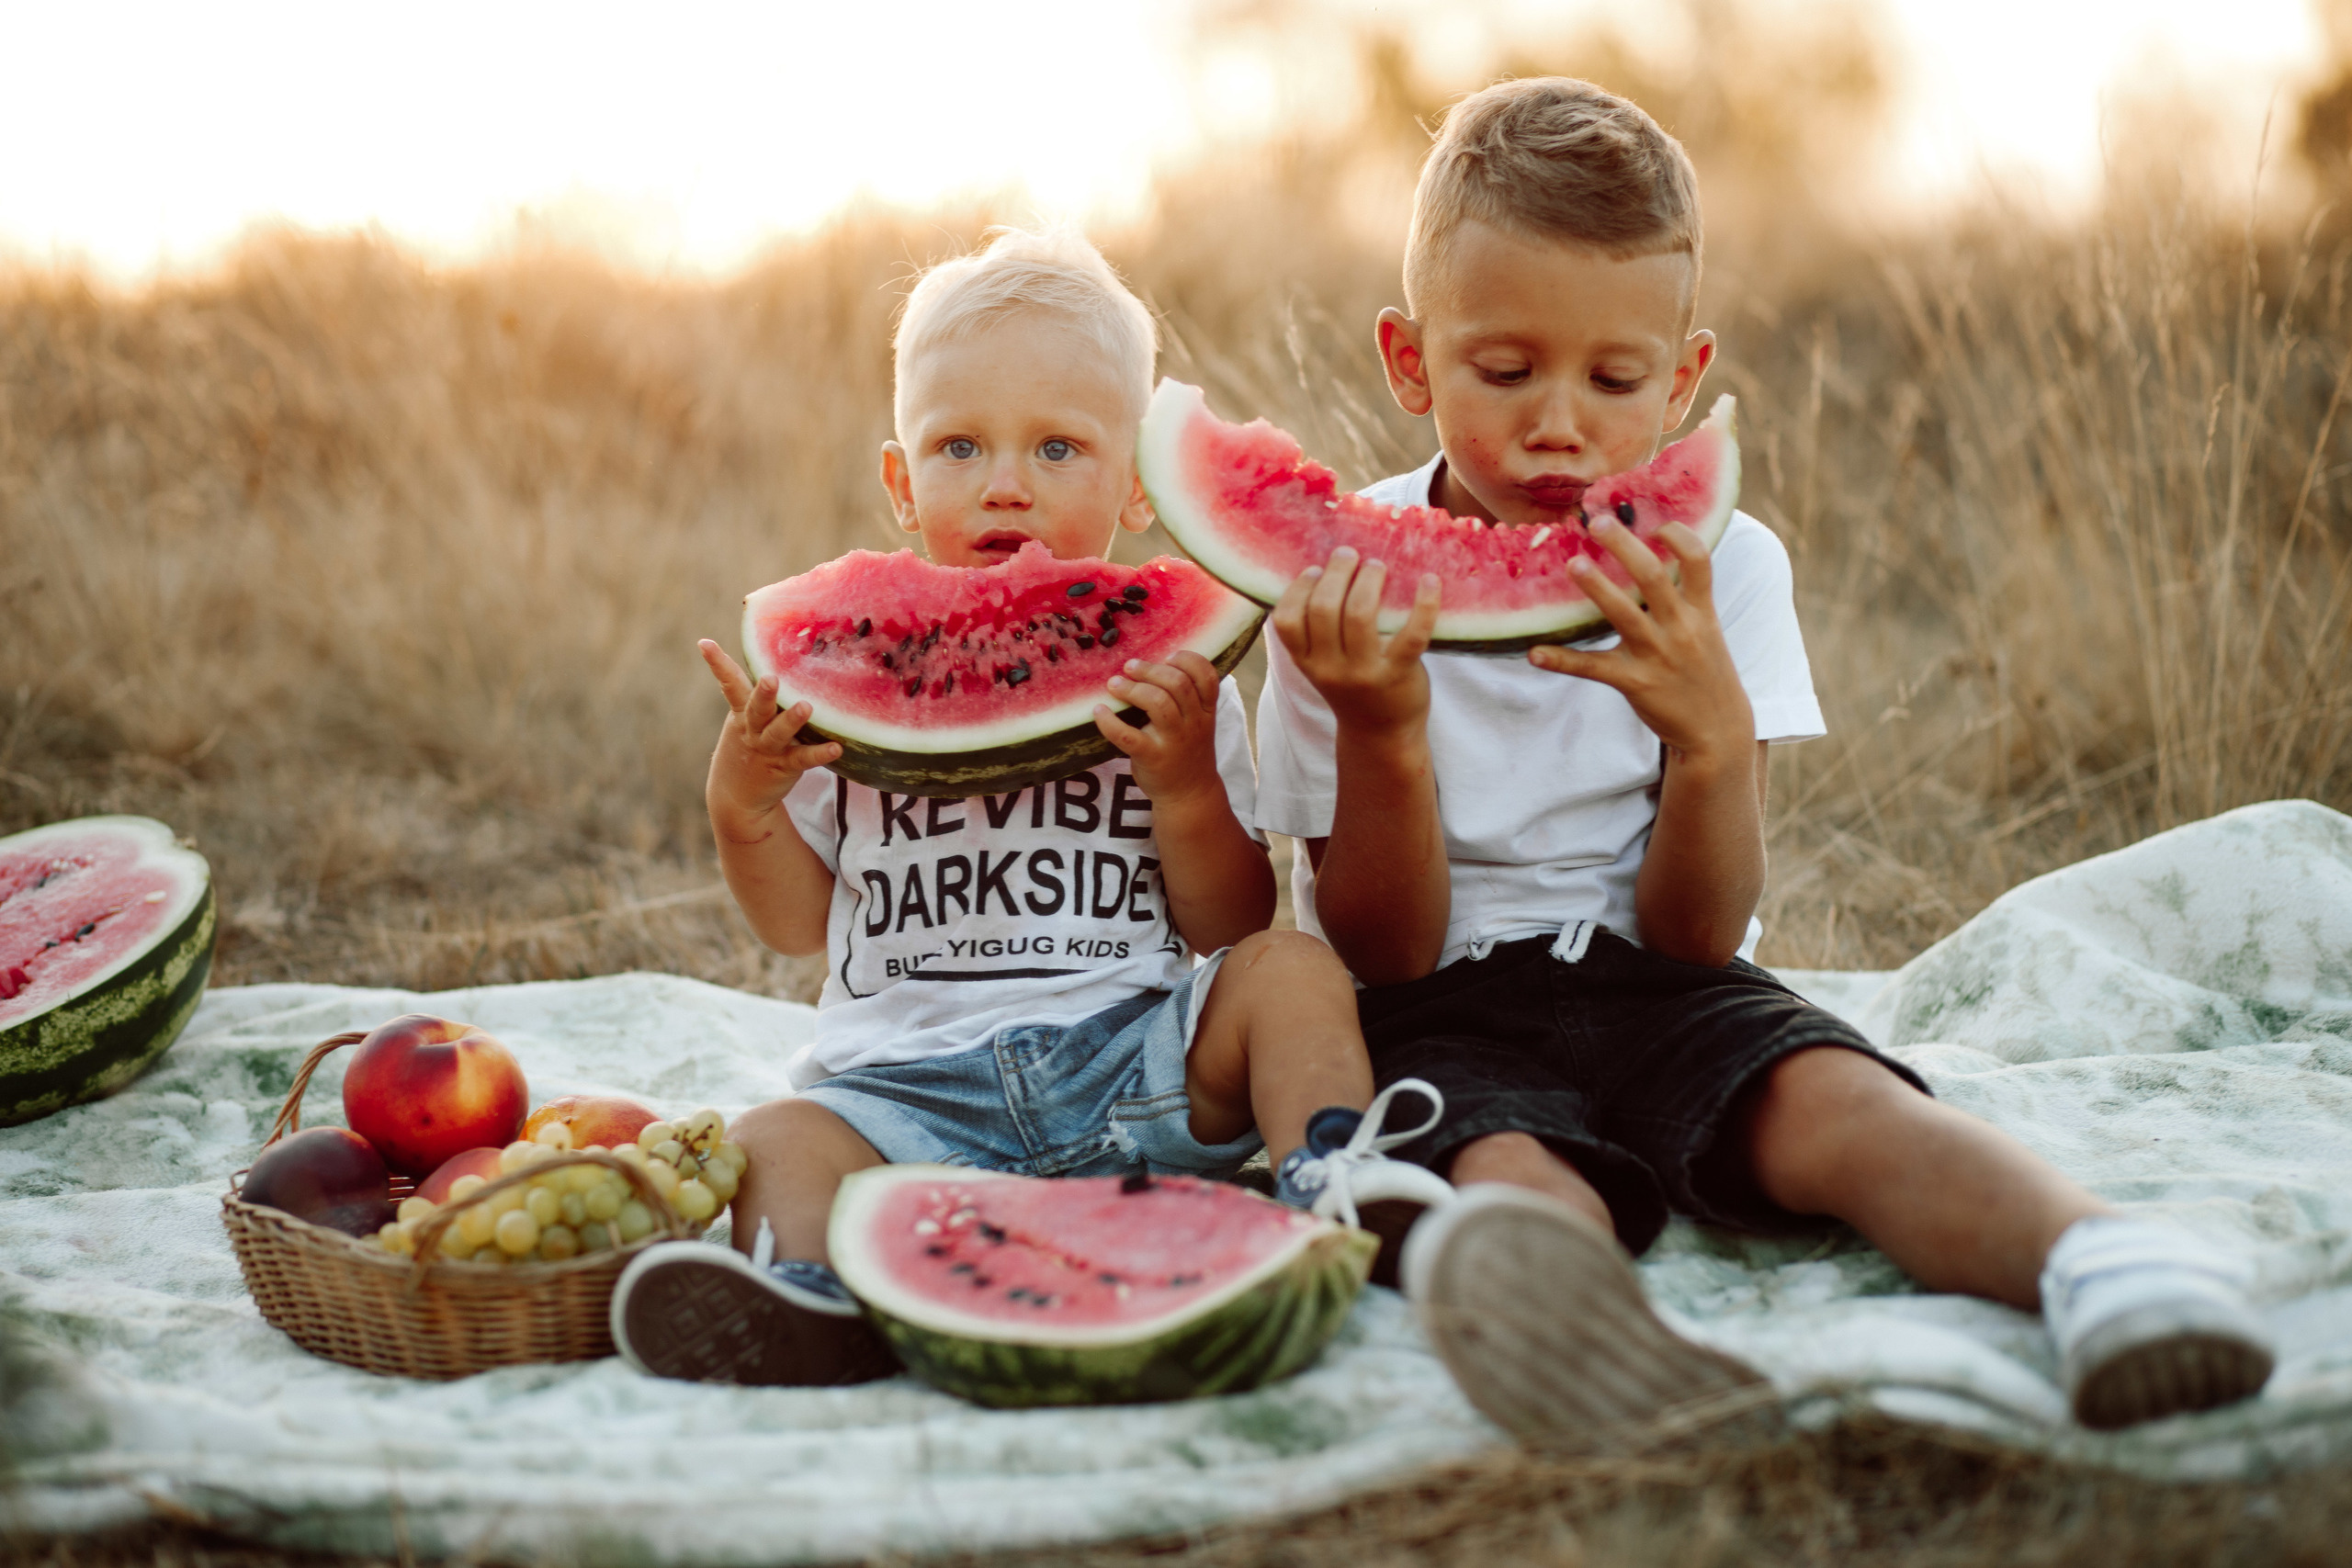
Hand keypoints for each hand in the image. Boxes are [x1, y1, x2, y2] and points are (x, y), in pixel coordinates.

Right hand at [698, 639, 842, 825]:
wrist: (736, 798)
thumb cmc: (747, 748)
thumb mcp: (745, 721)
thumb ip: (757, 696)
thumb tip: (773, 659)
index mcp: (742, 713)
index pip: (729, 684)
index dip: (717, 663)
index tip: (704, 643)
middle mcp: (752, 729)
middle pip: (756, 708)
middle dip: (762, 693)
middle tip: (770, 678)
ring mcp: (768, 748)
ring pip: (778, 732)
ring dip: (791, 720)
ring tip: (805, 707)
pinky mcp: (784, 766)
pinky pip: (802, 759)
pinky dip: (819, 754)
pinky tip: (836, 747)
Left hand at [1095, 650, 1223, 805]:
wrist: (1189, 795)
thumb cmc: (1187, 752)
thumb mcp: (1199, 724)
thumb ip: (1187, 699)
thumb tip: (1152, 664)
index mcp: (1206, 711)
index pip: (1207, 675)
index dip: (1186, 659)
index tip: (1167, 657)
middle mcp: (1194, 723)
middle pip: (1177, 684)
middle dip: (1150, 670)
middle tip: (1129, 667)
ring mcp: (1174, 741)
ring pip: (1157, 703)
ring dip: (1131, 689)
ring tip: (1114, 684)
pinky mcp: (1152, 757)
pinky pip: (1128, 735)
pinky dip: (1109, 721)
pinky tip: (1099, 711)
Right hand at [1270, 546, 1441, 737]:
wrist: (1382, 734)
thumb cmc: (1353, 686)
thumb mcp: (1323, 664)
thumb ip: (1318, 631)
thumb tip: (1327, 569)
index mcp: (1306, 662)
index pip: (1286, 621)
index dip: (1299, 588)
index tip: (1317, 571)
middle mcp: (1330, 669)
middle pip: (1324, 609)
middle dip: (1337, 572)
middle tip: (1350, 555)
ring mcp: (1364, 673)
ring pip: (1359, 615)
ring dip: (1369, 580)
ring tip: (1377, 566)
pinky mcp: (1399, 674)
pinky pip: (1412, 633)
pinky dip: (1424, 603)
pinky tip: (1430, 580)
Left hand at [1529, 520, 1752, 762]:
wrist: (1717, 731)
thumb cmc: (1705, 674)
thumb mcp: (1707, 631)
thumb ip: (1684, 600)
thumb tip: (1653, 562)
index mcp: (1701, 612)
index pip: (1698, 560)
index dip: (1678, 535)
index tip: (1653, 523)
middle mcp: (1681, 628)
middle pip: (1653, 576)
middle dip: (1624, 545)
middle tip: (1595, 522)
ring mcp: (1657, 655)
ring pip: (1623, 614)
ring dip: (1596, 587)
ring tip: (1572, 564)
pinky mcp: (1635, 683)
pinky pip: (1593, 668)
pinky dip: (1562, 661)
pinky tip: (1535, 654)